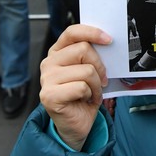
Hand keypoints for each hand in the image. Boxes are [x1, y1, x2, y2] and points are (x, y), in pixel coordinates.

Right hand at [39, 24, 111, 150]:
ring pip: (86, 70)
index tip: (108, 40)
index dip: (92, 32)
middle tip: (101, 80)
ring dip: (96, 84)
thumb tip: (106, 43)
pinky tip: (86, 100)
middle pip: (83, 49)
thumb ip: (91, 55)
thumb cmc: (83, 95)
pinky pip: (81, 87)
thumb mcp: (88, 70)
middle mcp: (49, 62)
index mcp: (58, 52)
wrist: (76, 124)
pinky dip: (91, 95)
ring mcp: (46, 79)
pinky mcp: (49, 95)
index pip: (73, 32)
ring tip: (92, 92)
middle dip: (99, 66)